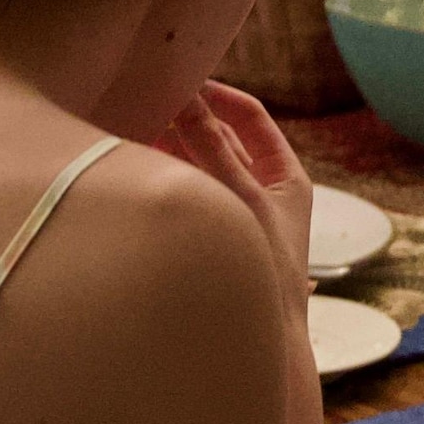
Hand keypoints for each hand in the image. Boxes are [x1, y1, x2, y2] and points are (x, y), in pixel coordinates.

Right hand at [152, 80, 310, 278]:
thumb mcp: (239, 196)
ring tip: (136, 133)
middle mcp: (262, 191)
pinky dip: (165, 182)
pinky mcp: (211, 236)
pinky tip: (137, 173)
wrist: (263, 344)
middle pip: (219, 140)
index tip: (182, 79)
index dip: (218, 95)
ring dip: (171, 151)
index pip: (250, 117)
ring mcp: (234, 215)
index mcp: (286, 176)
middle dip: (186, 123)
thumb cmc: (265, 270)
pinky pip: (186, 197)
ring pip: (198, 169)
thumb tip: (186, 96)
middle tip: (149, 104)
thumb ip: (210, 147)